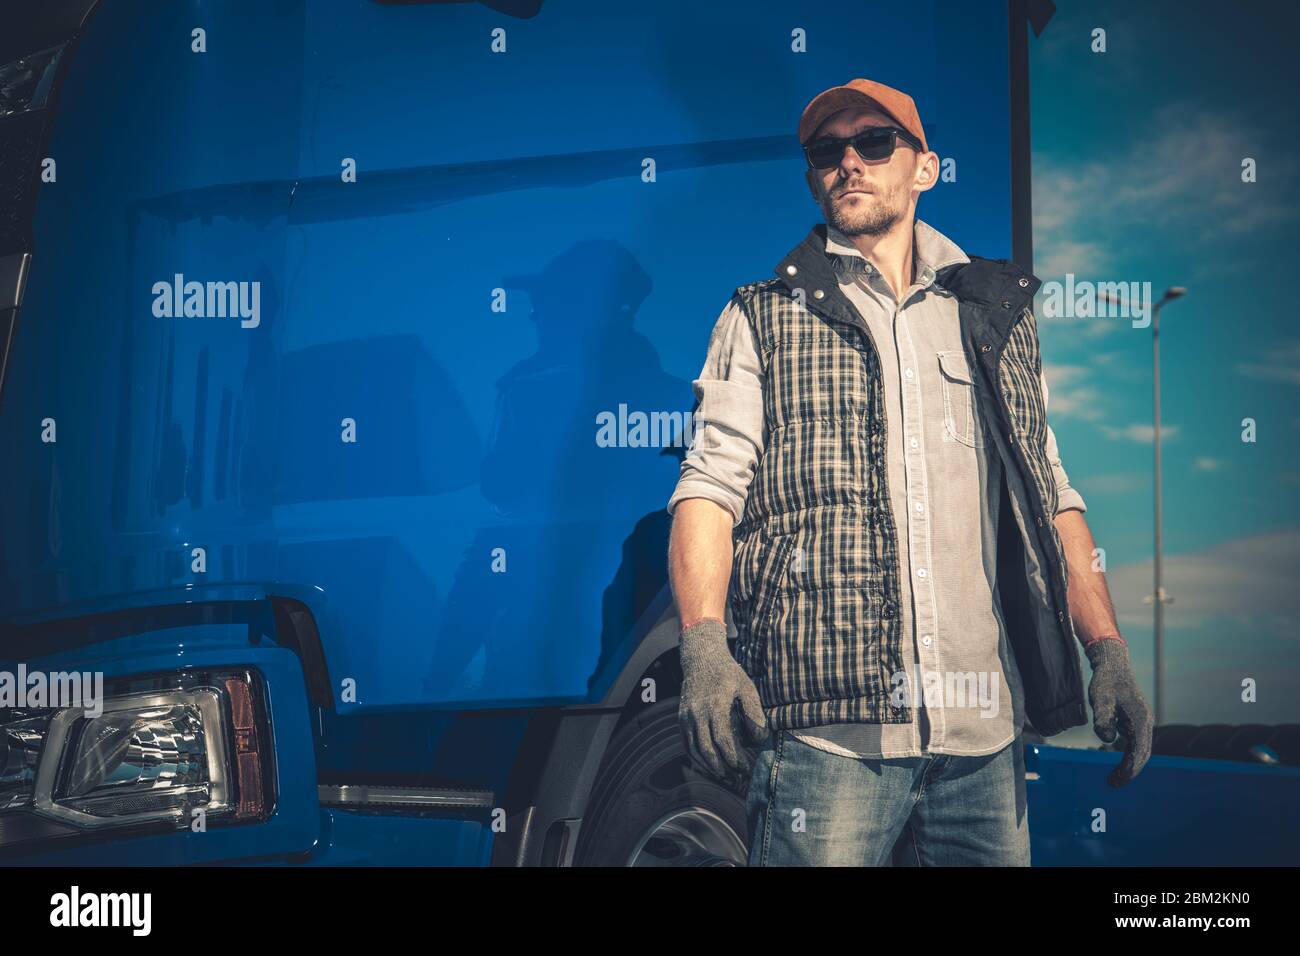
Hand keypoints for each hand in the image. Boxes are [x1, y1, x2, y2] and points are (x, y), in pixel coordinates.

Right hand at [678, 617, 768, 779]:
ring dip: (707, 766)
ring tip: (723, 777)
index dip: (732, 758)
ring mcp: (686, 716)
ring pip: (693, 749)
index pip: (722, 740)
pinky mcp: (681, 718)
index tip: (744, 768)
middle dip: (720, 768)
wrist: (701, 658)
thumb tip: (759, 739)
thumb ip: (754, 713)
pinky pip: (686, 743)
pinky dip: (695, 758)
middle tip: (735, 779)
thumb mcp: (747, 687)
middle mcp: (697, 713)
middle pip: (706, 749)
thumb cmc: (728, 673)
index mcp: (715, 705)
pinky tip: (707, 765)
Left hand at [1084, 638, 1153, 786]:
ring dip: (1130, 765)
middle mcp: (1146, 722)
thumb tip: (1107, 740)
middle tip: (1112, 784)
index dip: (1128, 769)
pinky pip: (1137, 743)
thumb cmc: (1106, 680)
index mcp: (1140, 720)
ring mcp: (1143, 721)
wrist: (1113, 663)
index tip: (1115, 781)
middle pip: (1143, 754)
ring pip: (1141, 750)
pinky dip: (1130, 755)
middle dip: (1130, 771)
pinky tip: (1118, 761)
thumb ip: (1103, 718)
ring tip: (1114, 778)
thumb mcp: (1100, 698)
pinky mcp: (1137, 719)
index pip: (1138, 752)